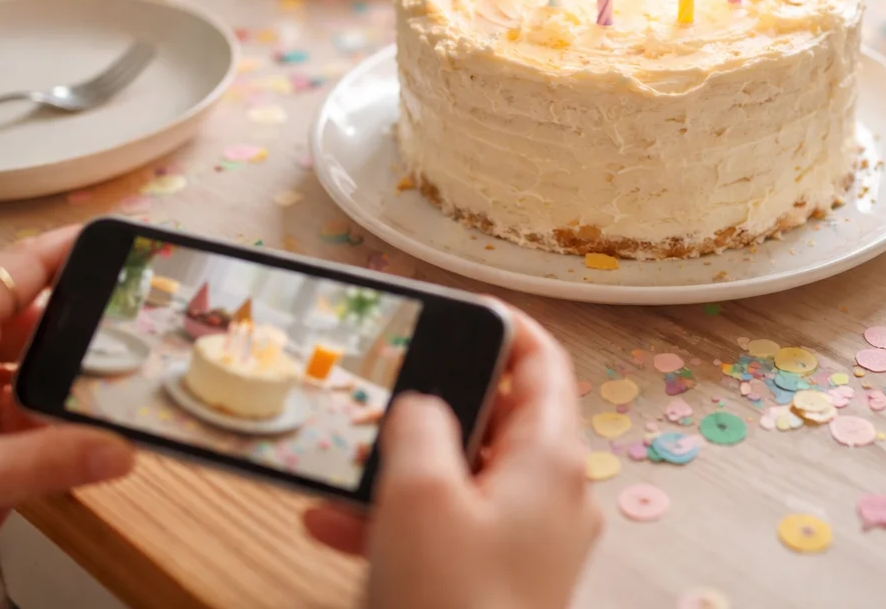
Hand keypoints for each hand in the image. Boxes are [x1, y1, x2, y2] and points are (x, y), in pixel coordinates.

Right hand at [305, 308, 600, 608]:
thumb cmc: (454, 608)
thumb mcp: (419, 495)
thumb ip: (419, 425)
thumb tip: (423, 400)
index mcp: (550, 456)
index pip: (543, 360)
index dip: (503, 324)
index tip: (456, 306)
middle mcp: (552, 493)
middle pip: (496, 416)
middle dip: (431, 403)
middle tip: (382, 389)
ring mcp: (528, 541)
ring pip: (461, 475)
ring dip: (399, 467)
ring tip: (342, 466)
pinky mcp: (498, 581)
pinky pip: (448, 528)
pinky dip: (397, 519)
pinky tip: (333, 525)